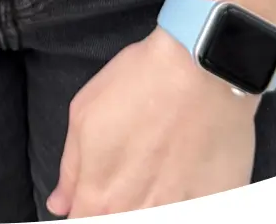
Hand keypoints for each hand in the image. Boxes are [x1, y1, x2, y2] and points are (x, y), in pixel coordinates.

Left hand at [47, 28, 256, 217]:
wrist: (202, 67)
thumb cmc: (143, 81)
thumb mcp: (86, 112)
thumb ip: (71, 167)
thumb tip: (61, 202)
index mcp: (100, 194)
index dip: (86, 210)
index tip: (94, 198)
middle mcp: (136, 211)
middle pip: (117, 222)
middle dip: (118, 206)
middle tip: (131, 173)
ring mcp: (176, 211)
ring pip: (155, 218)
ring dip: (153, 201)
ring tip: (160, 168)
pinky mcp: (214, 203)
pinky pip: (194, 211)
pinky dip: (188, 198)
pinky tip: (188, 173)